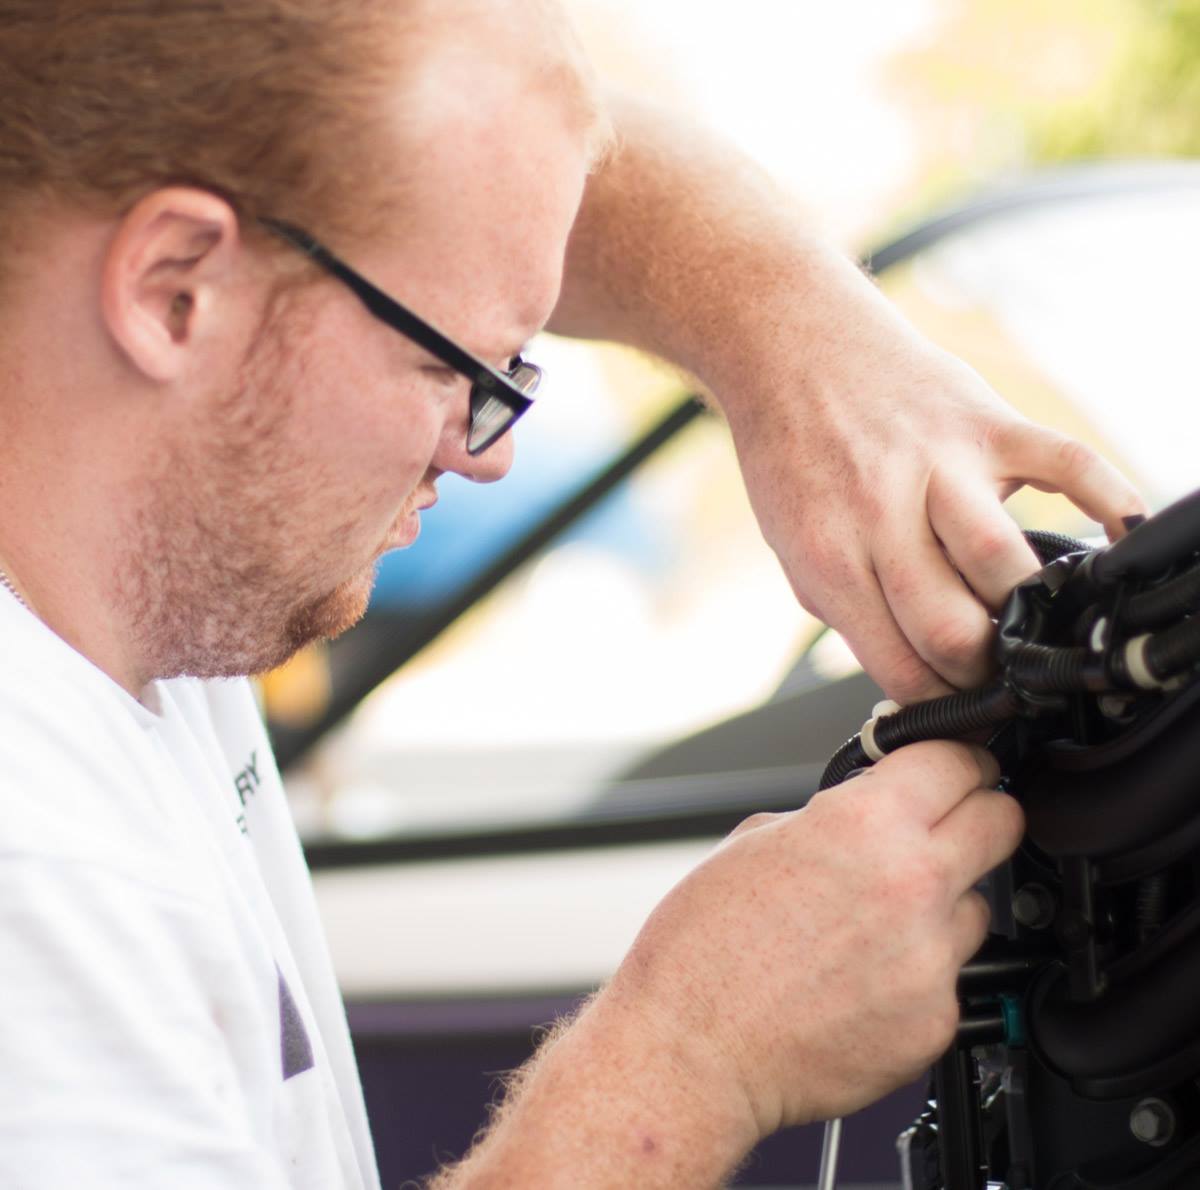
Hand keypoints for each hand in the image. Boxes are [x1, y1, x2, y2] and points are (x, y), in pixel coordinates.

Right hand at [602, 741, 1022, 1139]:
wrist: (691, 1050)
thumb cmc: (703, 948)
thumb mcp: (754, 842)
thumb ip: (829, 818)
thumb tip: (867, 810)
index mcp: (864, 824)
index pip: (959, 760)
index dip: (956, 758)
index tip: (955, 768)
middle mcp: (912, 884)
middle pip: (1003, 821)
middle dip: (977, 814)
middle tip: (946, 826)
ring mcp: (932, 959)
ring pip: (979, 905)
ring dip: (943, 904)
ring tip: (875, 924)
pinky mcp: (937, 1021)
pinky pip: (950, 977)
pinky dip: (916, 973)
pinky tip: (861, 979)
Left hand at [727, 313, 1145, 703]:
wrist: (794, 352)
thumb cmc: (796, 454)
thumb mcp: (795, 550)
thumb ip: (849, 609)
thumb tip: (907, 670)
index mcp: (832, 559)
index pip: (901, 668)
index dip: (939, 704)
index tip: (959, 708)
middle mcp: (885, 516)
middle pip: (955, 632)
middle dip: (982, 672)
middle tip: (992, 669)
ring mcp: (941, 467)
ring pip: (1004, 566)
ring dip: (1028, 610)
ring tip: (1031, 620)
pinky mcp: (986, 423)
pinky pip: (1067, 464)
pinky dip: (1108, 500)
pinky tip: (1119, 538)